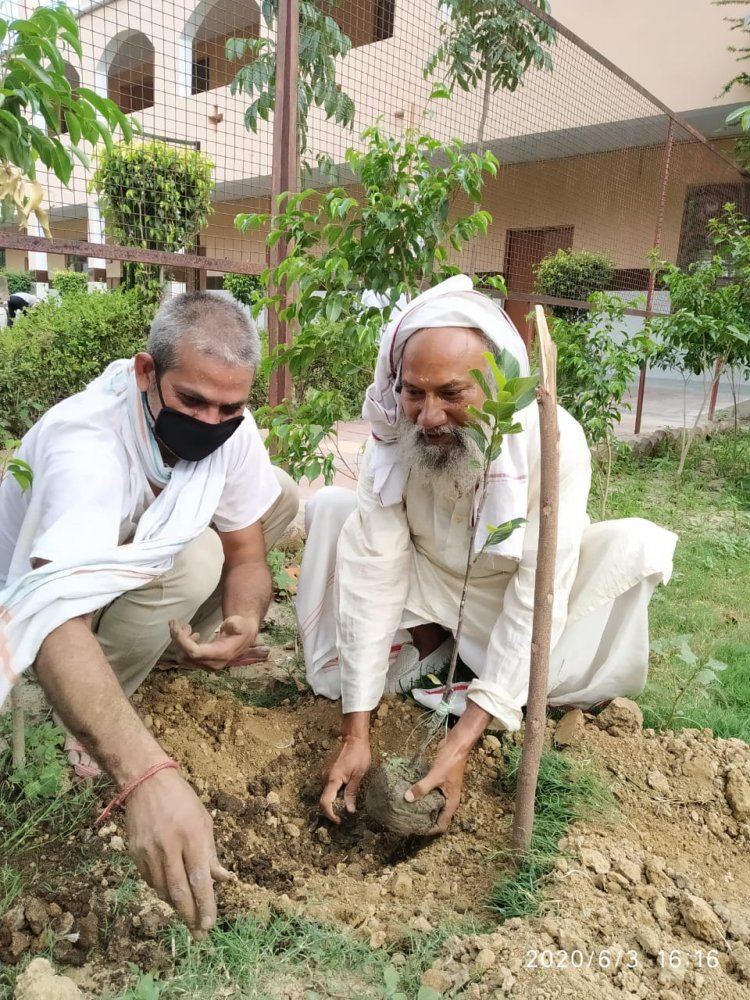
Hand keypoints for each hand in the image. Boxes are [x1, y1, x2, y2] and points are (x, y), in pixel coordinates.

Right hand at [125, 768, 231, 938]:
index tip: (210, 924)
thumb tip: (222, 879)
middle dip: (190, 916)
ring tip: (188, 915)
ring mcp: (149, 851)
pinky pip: (150, 881)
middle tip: (199, 932)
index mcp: (191, 836)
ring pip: (162, 890)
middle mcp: (169, 846)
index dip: (205, 905)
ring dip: (176, 906)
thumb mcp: (204, 820)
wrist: (145, 782)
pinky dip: (162, 891)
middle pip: (179, 892)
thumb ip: (211, 853)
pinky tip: (171, 895)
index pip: (199, 879)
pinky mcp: (135, 853)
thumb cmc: (182, 799)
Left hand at [169, 615, 256, 670]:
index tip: (177, 626)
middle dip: (178, 639)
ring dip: (179, 642)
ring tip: (185, 627)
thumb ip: (236, 624)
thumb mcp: (241, 623)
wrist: (244, 637)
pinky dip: (183, 645)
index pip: (194, 653)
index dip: (183, 641)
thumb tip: (231, 625)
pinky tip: (191, 635)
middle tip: (177, 623)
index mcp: (221, 654)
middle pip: (186, 656)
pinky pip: (186, 657)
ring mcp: (207, 665)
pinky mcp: (203, 664)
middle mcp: (212, 664)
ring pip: (183, 657)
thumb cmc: (241, 628)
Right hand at [320, 735, 371, 823]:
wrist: (353, 738)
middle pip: (325, 799)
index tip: (339, 820)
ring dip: (335, 800)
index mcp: (333, 779)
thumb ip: (351, 793)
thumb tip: (349, 810)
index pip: (325, 802)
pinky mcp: (328, 771)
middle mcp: (325, 777)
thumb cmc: (359, 754)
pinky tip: (346, 790)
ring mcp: (325, 773)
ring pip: (327, 793)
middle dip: (334, 808)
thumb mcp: (359, 774)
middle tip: (347, 811)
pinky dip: (335, 792)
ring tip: (348, 800)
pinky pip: (329, 786)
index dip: (330, 814)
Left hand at [404, 737, 469, 833]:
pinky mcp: (437, 782)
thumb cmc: (450, 762)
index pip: (442, 825)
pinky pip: (428, 793)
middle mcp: (447, 799)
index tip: (415, 829)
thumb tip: (407, 799)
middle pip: (436, 817)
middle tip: (406, 819)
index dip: (430, 830)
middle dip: (423, 820)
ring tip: (405, 808)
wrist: (457, 745)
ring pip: (431, 805)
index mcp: (451, 803)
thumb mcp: (435, 776)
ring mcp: (443, 791)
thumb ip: (422, 787)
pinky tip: (409, 793)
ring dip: (421, 807)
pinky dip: (420, 795)